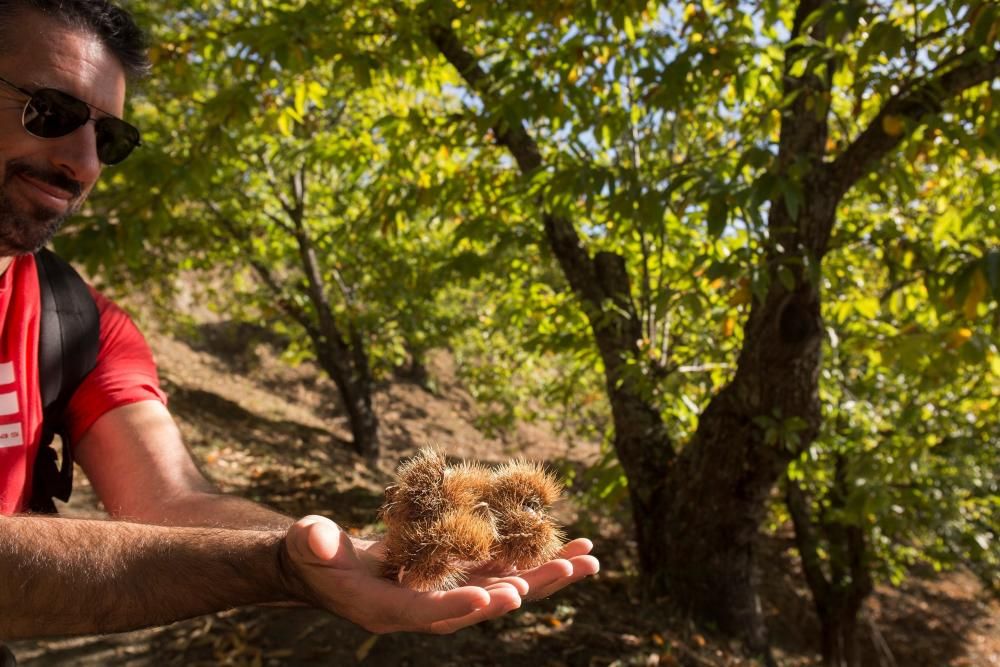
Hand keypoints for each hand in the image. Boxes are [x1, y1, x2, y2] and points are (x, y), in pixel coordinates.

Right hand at [282, 516, 597, 634]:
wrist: (327, 569)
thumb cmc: (314, 557)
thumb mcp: (309, 547)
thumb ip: (314, 542)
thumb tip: (318, 535)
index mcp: (389, 608)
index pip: (430, 612)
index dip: (462, 605)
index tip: (501, 597)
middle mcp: (426, 608)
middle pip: (484, 603)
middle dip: (530, 588)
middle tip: (572, 570)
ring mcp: (445, 592)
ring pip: (503, 586)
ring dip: (546, 574)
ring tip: (588, 557)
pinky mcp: (455, 574)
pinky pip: (500, 569)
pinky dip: (532, 558)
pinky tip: (565, 547)